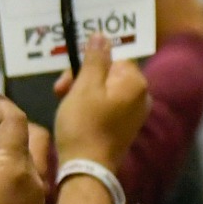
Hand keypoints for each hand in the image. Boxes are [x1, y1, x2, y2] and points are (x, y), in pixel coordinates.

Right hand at [51, 34, 150, 172]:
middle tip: (60, 91)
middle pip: (110, 73)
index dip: (88, 63)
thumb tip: (101, 35)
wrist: (87, 168)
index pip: (113, 57)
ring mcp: (135, 114)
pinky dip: (92, 106)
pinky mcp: (126, 128)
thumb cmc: (84, 124)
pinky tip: (76, 116)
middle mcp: (142, 96)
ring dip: (84, 91)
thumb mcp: (84, 86)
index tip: (67, 78)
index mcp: (135, 83)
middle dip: (83, 78)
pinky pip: (109, 106)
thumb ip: (94, 59)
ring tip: (64, 103)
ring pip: (107, 89)